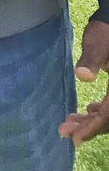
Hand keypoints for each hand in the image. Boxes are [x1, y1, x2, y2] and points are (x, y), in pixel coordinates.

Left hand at [59, 17, 108, 143]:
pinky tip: (86, 111)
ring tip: (69, 123)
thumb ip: (91, 60)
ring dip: (92, 120)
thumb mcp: (98, 44)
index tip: (75, 139)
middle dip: (89, 127)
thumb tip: (83, 76)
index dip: (93, 128)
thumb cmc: (106, 32)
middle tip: (64, 131)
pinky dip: (99, 111)